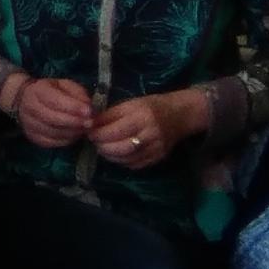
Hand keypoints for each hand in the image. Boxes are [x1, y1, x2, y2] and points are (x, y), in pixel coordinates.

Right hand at [14, 78, 92, 147]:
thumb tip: (87, 107)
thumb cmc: (52, 91)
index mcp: (37, 90)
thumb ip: (77, 93)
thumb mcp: (65, 85)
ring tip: (84, 128)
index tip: (89, 111)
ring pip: (52, 132)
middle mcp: (29, 107)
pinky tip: (74, 134)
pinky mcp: (33, 137)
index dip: (72, 107)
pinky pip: (51, 142)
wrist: (27, 100)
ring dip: (72, 132)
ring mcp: (29, 124)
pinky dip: (66, 140)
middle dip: (74, 122)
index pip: (54, 100)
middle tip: (90, 123)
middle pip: (52, 118)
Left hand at [89, 89, 209, 168]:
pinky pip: (136, 164)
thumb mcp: (130, 103)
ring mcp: (156, 148)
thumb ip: (111, 114)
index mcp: (142, 115)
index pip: (116, 129)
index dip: (99, 133)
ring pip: (127, 158)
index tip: (89, 132)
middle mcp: (150, 133)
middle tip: (94, 142)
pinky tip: (116, 155)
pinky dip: (122, 161)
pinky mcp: (158, 158)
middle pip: (121, 147)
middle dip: (103, 146)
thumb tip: (91, 123)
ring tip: (102, 148)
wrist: (179, 115)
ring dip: (110, 155)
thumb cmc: (151, 105)